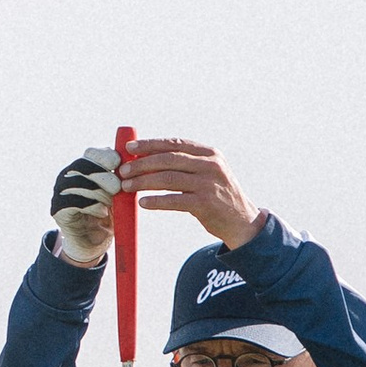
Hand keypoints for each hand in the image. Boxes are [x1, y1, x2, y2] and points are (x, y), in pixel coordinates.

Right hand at [47, 147, 121, 266]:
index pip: (91, 153)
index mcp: (83, 168)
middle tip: (117, 189)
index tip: (118, 165)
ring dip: (99, 193)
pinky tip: (101, 212)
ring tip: (110, 204)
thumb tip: (135, 164)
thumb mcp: (119, 195)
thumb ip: (123, 180)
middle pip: (84, 166)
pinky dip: (90, 206)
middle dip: (104, 176)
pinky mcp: (57, 209)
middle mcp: (68, 176)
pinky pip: (72, 202)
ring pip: (78, 183)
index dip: (105, 157)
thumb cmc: (109, 215)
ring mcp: (60, 192)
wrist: (94, 242)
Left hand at [119, 138, 264, 249]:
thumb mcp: (209, 172)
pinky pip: (174, 200)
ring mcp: (208, 184)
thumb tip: (147, 158)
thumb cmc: (217, 195)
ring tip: (126, 186)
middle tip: (123, 171)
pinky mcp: (205, 204)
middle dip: (142, 164)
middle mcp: (210, 165)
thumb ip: (186, 163)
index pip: (175, 144)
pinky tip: (143, 203)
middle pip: (168, 159)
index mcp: (209, 154)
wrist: (242, 222)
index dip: (150, 144)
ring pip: (168, 178)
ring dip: (143, 182)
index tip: (129, 147)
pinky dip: (156, 201)